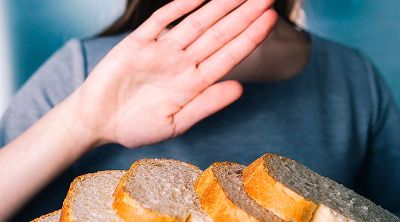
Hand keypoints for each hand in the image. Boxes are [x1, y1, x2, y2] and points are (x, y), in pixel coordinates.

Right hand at [71, 0, 276, 147]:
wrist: (98, 121)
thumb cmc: (136, 127)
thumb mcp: (175, 123)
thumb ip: (206, 105)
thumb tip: (240, 89)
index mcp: (194, 84)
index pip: (228, 55)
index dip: (250, 37)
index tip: (271, 20)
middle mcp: (182, 63)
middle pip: (218, 34)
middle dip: (244, 14)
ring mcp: (161, 50)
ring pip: (196, 22)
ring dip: (219, 5)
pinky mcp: (137, 43)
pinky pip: (161, 20)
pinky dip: (179, 6)